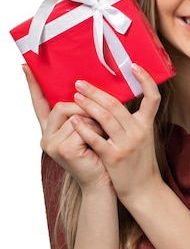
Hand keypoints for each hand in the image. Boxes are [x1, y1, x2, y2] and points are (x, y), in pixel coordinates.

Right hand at [22, 64, 110, 189]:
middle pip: (61, 105)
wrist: (102, 182)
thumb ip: (81, 113)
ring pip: (74, 115)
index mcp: (50, 130)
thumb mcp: (87, 130)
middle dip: (84, 108)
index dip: (33, 85)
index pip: (39, 103)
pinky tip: (100, 142)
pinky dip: (95, 131)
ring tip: (102, 134)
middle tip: (99, 121)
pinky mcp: (64, 150)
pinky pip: (82, 127)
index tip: (26, 66)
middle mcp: (46, 137)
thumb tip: (85, 88)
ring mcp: (52, 145)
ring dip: (94, 121)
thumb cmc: (98, 155)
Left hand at [70, 64, 161, 204]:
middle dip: (96, 91)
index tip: (134, 66)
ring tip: (75, 96)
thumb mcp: (143, 138)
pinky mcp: (114, 158)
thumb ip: (132, 121)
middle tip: (80, 82)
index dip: (146, 80)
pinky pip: (96, 139)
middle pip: (116, 104)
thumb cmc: (139, 163)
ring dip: (88, 104)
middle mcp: (139, 132)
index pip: (153, 98)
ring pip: (105, 118)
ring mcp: (127, 145)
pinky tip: (74, 120)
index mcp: (146, 125)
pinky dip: (84, 128)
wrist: (144, 190)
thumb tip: (114, 101)